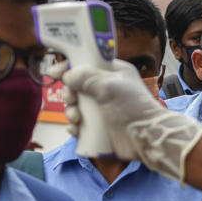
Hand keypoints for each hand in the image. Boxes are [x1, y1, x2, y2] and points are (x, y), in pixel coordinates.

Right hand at [53, 59, 201, 180]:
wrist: (147, 138)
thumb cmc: (133, 108)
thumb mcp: (109, 86)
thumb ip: (86, 77)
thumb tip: (68, 76)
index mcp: (113, 72)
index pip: (87, 63)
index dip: (69, 66)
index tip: (54, 73)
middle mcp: (107, 88)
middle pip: (77, 86)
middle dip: (69, 94)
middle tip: (72, 100)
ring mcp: (103, 108)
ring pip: (76, 106)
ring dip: (70, 111)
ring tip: (77, 119)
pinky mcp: (101, 127)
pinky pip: (80, 124)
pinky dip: (74, 127)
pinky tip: (75, 130)